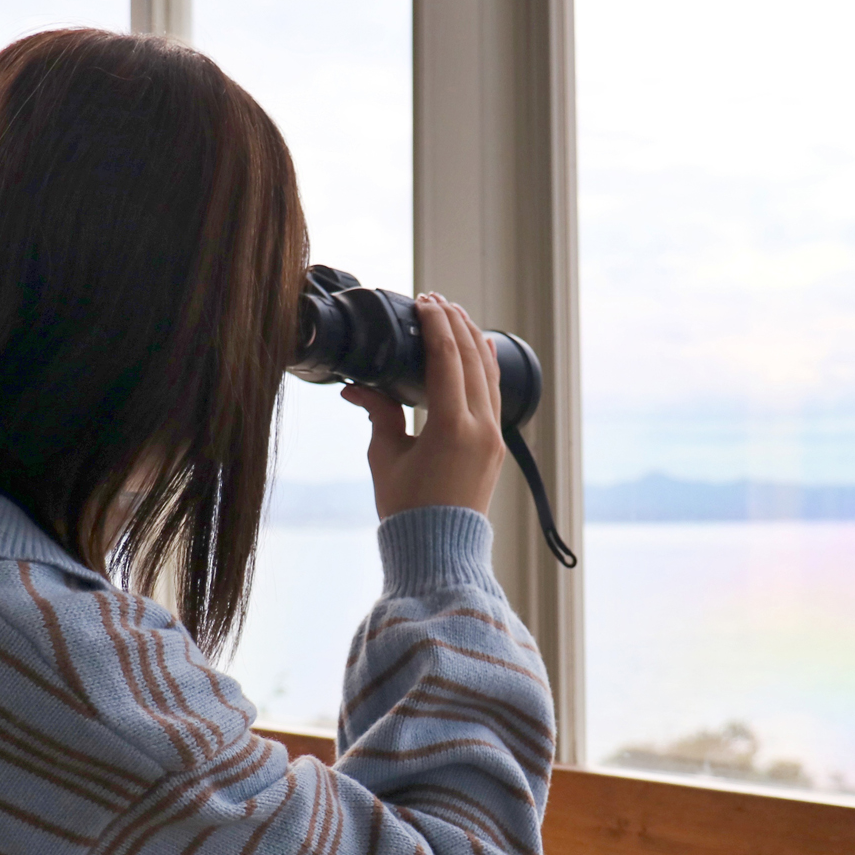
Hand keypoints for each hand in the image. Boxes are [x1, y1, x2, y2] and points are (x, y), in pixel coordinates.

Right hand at [342, 293, 505, 518]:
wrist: (439, 553)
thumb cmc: (406, 510)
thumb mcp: (385, 457)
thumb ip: (379, 413)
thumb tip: (358, 387)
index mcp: (451, 427)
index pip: (447, 358)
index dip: (435, 324)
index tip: (423, 301)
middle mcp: (481, 428)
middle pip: (473, 358)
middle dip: (455, 324)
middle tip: (435, 301)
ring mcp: (493, 437)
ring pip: (489, 374)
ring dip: (472, 341)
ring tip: (456, 316)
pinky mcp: (495, 447)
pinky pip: (494, 394)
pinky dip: (485, 367)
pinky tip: (481, 349)